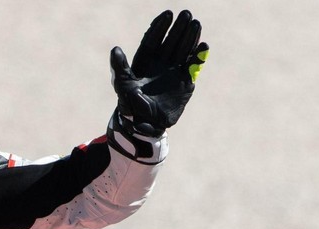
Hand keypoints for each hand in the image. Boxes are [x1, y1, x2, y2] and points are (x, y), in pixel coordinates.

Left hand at [110, 9, 208, 133]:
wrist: (146, 124)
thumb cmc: (130, 105)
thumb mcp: (123, 86)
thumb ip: (120, 68)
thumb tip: (115, 49)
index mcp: (145, 61)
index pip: (153, 40)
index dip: (160, 27)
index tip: (167, 14)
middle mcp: (161, 63)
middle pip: (171, 41)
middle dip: (178, 28)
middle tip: (186, 14)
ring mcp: (174, 70)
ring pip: (184, 49)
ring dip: (190, 37)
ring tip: (196, 23)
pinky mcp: (186, 80)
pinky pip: (194, 65)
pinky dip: (199, 56)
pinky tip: (204, 45)